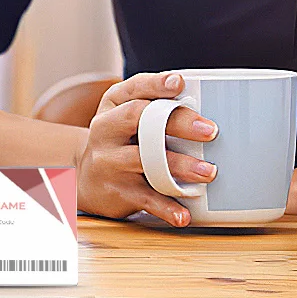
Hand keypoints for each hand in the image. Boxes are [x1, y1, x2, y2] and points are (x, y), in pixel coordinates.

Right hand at [75, 71, 217, 227]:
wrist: (86, 179)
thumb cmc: (120, 140)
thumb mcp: (125, 115)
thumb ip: (155, 106)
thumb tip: (200, 110)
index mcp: (113, 104)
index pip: (134, 88)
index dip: (157, 84)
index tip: (179, 83)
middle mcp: (106, 129)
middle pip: (140, 119)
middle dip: (178, 123)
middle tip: (210, 131)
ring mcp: (109, 161)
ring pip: (145, 160)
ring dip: (180, 166)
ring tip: (208, 172)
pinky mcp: (116, 190)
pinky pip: (145, 199)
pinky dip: (167, 208)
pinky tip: (184, 214)